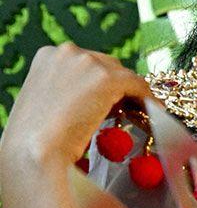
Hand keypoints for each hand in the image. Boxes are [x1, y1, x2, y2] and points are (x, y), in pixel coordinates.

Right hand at [0, 44, 148, 207]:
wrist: (33, 154)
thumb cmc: (30, 140)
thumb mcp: (43, 104)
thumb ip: (64, 92)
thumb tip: (88, 99)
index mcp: (48, 56)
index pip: (85, 64)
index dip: (98, 82)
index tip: (108, 98)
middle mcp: (67, 52)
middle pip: (106, 65)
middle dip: (116, 86)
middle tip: (126, 108)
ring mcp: (88, 63)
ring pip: (123, 75)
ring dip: (130, 94)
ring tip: (138, 114)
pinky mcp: (108, 78)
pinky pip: (138, 86)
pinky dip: (147, 100)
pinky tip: (154, 113)